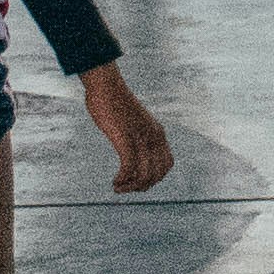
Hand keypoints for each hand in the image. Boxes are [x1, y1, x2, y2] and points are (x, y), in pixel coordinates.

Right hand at [78, 60, 176, 193]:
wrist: (106, 86)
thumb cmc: (115, 103)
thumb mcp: (134, 121)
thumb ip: (139, 134)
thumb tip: (133, 149)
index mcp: (158, 132)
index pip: (167, 165)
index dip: (155, 178)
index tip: (137, 181)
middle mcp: (153, 136)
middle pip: (157, 174)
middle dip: (141, 186)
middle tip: (125, 187)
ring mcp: (140, 137)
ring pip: (144, 175)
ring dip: (130, 187)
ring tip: (118, 187)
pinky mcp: (125, 138)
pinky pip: (129, 168)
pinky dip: (122, 179)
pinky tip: (115, 181)